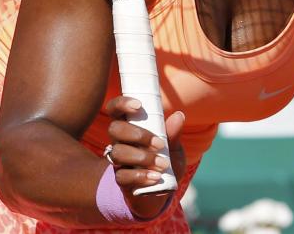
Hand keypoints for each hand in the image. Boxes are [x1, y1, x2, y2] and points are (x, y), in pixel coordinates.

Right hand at [103, 96, 185, 217]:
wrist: (162, 190)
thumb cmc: (165, 160)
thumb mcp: (173, 147)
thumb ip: (173, 133)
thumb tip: (179, 115)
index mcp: (129, 125)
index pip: (115, 109)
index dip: (121, 103)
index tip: (139, 105)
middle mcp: (120, 140)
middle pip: (115, 129)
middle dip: (138, 134)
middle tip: (160, 144)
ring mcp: (118, 160)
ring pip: (118, 152)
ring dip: (142, 157)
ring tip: (162, 164)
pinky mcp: (120, 180)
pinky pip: (122, 176)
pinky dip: (140, 176)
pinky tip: (155, 177)